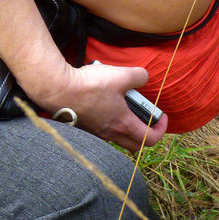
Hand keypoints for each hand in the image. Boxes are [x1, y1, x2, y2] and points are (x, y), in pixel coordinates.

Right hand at [41, 63, 167, 150]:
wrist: (56, 88)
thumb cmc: (89, 85)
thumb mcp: (121, 75)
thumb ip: (138, 76)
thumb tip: (144, 77)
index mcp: (123, 124)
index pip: (150, 139)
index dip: (161, 129)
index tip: (161, 117)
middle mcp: (109, 133)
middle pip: (134, 144)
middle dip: (145, 132)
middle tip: (145, 116)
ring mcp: (95, 132)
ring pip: (117, 136)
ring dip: (125, 123)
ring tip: (122, 101)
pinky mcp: (84, 126)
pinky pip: (102, 129)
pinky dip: (109, 118)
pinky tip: (103, 99)